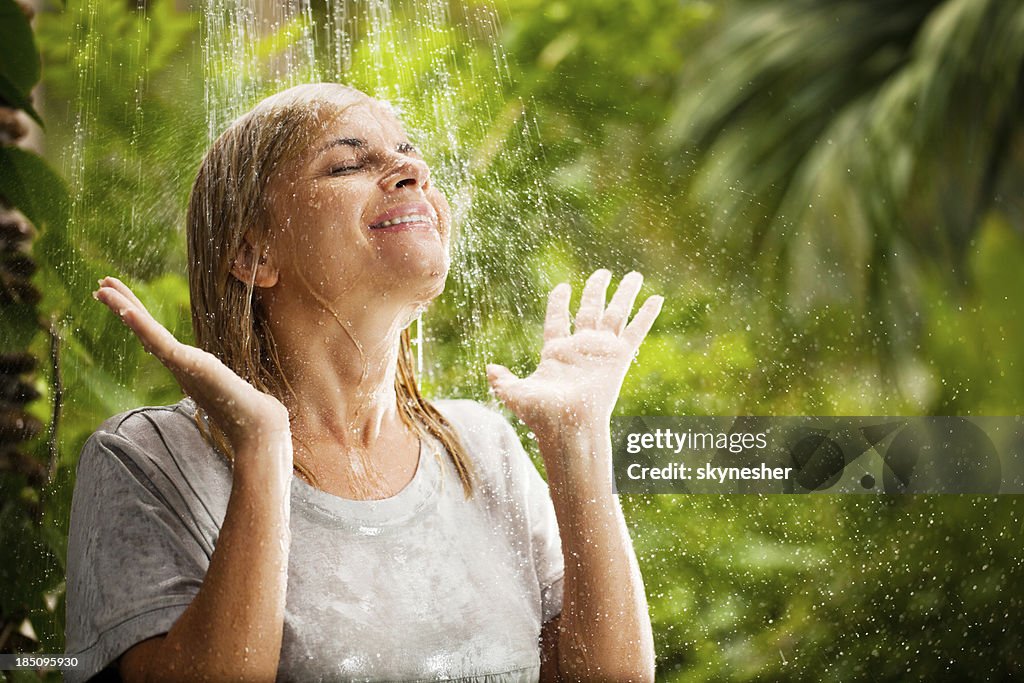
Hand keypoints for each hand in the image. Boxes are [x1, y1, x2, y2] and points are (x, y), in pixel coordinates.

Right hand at [93, 277, 291, 462]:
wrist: (258, 429)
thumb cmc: (251, 413)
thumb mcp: (234, 388)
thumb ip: (229, 385)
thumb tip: (243, 392)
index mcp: (187, 367)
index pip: (156, 336)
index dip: (138, 317)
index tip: (121, 300)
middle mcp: (179, 366)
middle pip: (145, 330)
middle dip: (123, 306)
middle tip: (100, 285)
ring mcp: (182, 366)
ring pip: (146, 333)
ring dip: (124, 308)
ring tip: (102, 288)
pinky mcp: (190, 366)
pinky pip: (161, 342)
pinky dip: (142, 326)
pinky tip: (126, 309)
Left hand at [486, 269, 662, 442]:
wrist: (568, 427)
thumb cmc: (542, 415)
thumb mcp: (516, 394)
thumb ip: (503, 381)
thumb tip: (490, 370)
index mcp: (556, 352)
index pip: (558, 320)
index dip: (559, 303)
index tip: (563, 286)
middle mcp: (581, 348)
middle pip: (590, 310)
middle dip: (596, 290)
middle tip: (603, 273)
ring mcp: (601, 351)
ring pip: (615, 314)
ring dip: (625, 294)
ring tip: (634, 275)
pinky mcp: (619, 357)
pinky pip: (635, 331)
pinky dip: (646, 315)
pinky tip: (656, 298)